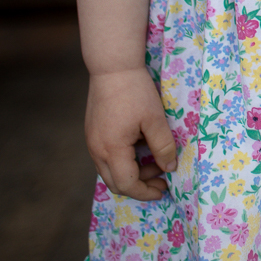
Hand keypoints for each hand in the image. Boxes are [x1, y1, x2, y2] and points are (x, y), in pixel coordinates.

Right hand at [85, 67, 176, 200]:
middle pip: (115, 183)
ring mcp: (91, 143)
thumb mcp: (155, 119)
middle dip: (139, 185)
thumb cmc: (136, 92)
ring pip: (109, 171)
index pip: (126, 184)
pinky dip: (123, 161)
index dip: (145, 192)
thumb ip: (163, 146)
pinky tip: (140, 148)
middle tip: (162, 178)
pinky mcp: (92, 134)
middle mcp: (96, 150)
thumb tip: (169, 169)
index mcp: (111, 149)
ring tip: (155, 160)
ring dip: (132, 172)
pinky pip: (106, 158)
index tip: (163, 189)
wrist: (112, 68)